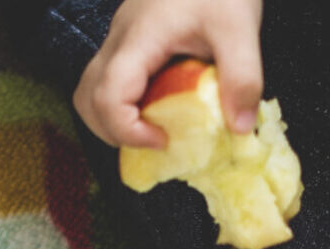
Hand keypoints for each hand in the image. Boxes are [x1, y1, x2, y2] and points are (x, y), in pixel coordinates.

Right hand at [73, 0, 263, 148]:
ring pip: (92, 89)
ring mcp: (121, 38)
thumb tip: (239, 129)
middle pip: (86, 99)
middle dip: (114, 132)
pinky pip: (112, 79)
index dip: (127, 131)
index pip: (106, 97)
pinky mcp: (130, 39)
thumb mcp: (241, 28)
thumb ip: (242, 78)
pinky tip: (164, 105)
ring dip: (116, 119)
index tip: (164, 139)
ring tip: (156, 127)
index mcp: (140, 38)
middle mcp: (120, 39)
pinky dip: (128, 103)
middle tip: (155, 140)